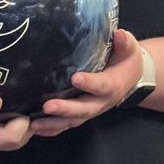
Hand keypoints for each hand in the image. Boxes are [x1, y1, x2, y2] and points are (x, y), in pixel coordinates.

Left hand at [28, 28, 143, 137]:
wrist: (129, 78)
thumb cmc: (125, 60)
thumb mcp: (129, 49)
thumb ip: (125, 42)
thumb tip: (119, 34)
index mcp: (113, 85)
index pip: (103, 86)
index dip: (90, 83)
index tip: (75, 78)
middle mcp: (101, 102)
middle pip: (84, 109)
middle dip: (66, 109)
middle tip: (48, 106)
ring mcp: (90, 110)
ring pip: (73, 121)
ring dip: (53, 123)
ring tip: (34, 124)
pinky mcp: (81, 115)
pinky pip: (66, 125)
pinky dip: (51, 129)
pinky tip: (35, 128)